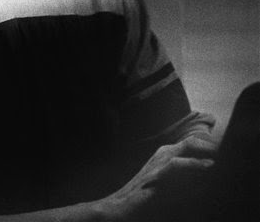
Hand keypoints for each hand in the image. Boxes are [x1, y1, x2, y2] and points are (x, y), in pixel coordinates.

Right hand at [96, 135, 217, 221]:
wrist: (120, 206)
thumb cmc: (145, 197)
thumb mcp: (168, 184)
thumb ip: (184, 177)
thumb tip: (206, 173)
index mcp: (166, 154)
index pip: (191, 143)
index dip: (209, 145)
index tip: (224, 152)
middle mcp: (163, 153)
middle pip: (191, 141)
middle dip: (211, 144)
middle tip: (226, 151)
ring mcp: (158, 162)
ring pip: (186, 147)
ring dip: (206, 150)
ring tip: (222, 155)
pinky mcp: (156, 175)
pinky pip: (178, 165)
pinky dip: (195, 164)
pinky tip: (208, 166)